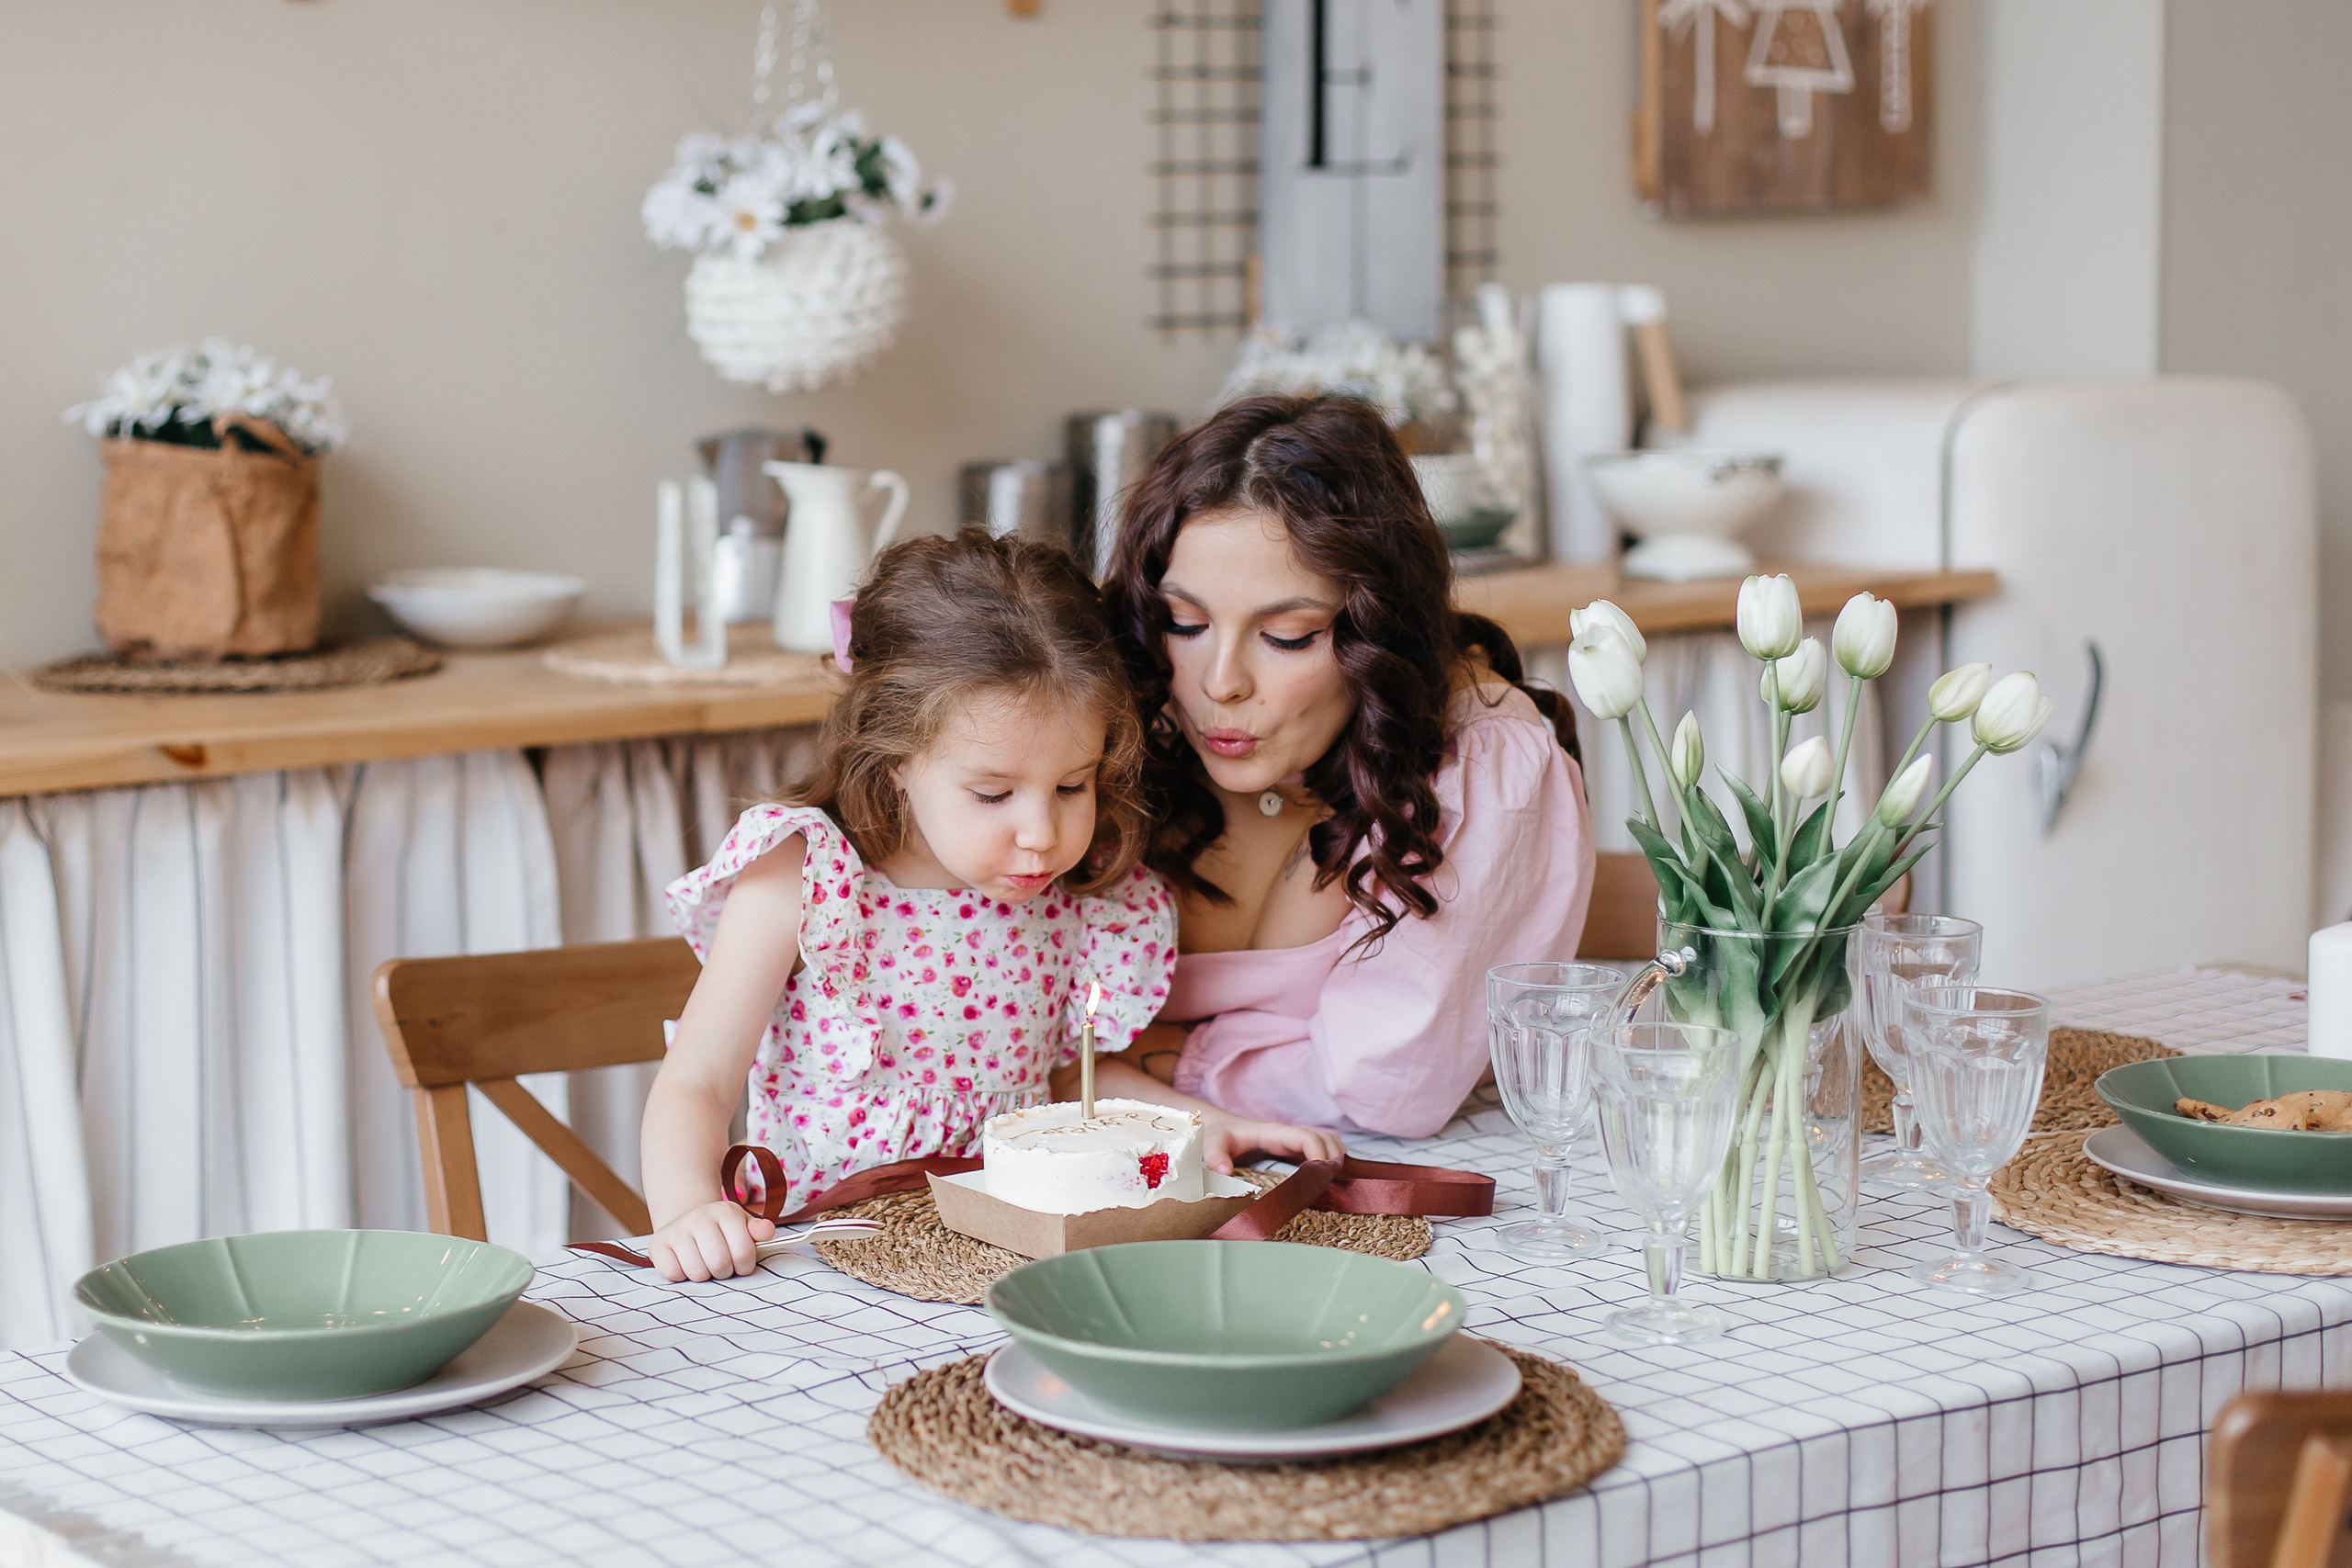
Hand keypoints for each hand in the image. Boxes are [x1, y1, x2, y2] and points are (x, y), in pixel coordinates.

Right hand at [647, 1200, 775, 1281]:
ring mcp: (677, 1229)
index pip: (743, 1253)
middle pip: (719, 1264)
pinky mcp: (658, 1244)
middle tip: (721, 1265)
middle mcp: (699, 1216)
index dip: (745, 1266)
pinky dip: (681, 1275)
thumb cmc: (721, 1231)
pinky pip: (673, 1274)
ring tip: (704, 1263)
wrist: (686, 1220)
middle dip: (724, 1272)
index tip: (740, 1263)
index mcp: (726, 1212)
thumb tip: (766, 1231)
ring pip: (697, 1272)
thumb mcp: (743, 1226)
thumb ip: (758, 1230)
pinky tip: (685, 1263)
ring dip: (703, 1275)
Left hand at [1199, 1110, 1345, 1173]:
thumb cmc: (1218, 1136)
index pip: (1307, 1137)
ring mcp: (1294, 1140)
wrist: (1219, 1128)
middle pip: (1326, 1139)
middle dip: (1334, 1159)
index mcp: (1275, 1133)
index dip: (1320, 1154)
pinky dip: (1331, 1161)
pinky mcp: (1294, 1149)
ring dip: (1336, 1159)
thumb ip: (1216, 1156)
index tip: (1322, 1175)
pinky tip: (1327, 1181)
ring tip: (1334, 1183)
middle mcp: (1289, 1134)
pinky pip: (1321, 1150)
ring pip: (1328, 1142)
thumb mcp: (1212, 1145)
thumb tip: (1225, 1173)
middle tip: (1332, 1185)